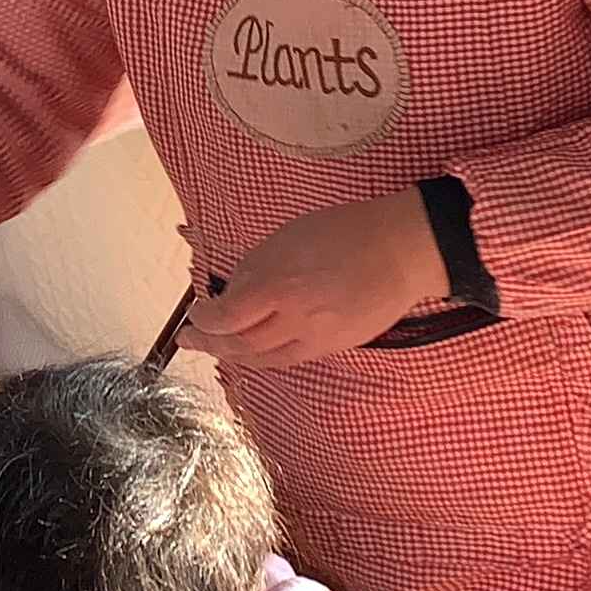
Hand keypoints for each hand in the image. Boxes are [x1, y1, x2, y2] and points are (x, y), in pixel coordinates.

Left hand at [178, 192, 443, 369]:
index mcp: (280, 284)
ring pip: (264, 359)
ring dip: (234, 355)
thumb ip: (256, 267)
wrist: (401, 250)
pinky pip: (290, 359)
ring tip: (216, 350)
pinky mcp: (334, 347)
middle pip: (241, 344)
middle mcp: (295, 318)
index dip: (204, 320)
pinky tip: (254, 352)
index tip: (194, 313)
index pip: (227, 316)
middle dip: (210, 344)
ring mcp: (317, 338)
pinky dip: (265, 358)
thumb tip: (233, 292)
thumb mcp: (289, 236)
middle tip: (189, 341)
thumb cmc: (346, 231)